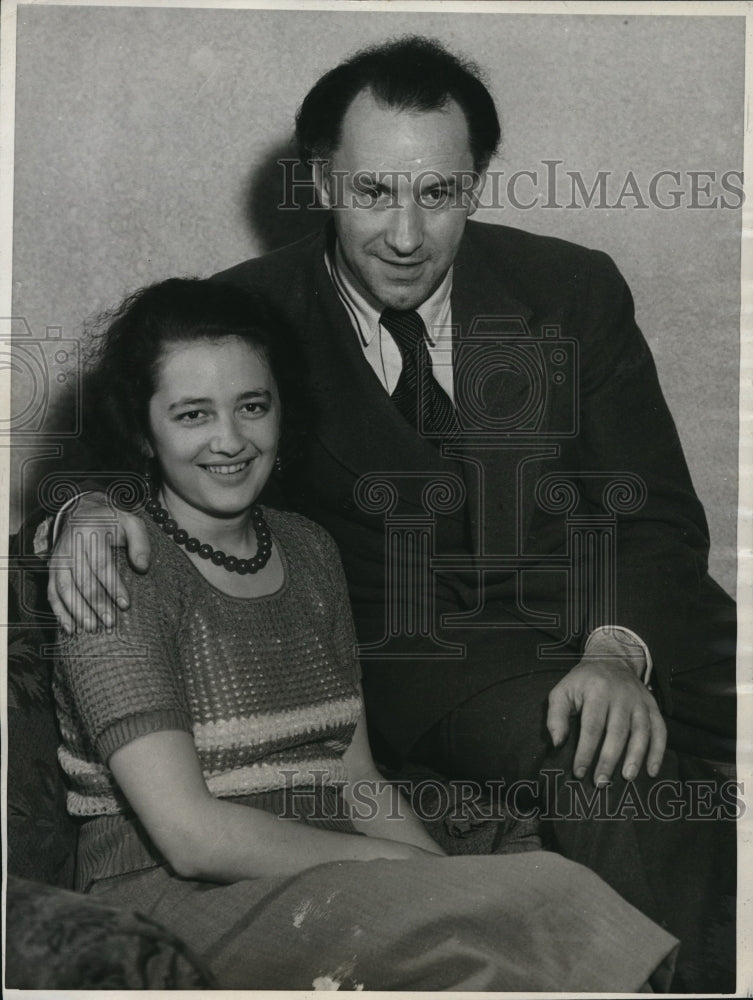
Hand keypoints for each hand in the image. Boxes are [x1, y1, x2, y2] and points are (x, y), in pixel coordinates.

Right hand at [47, 493, 150, 632]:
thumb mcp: (131, 523)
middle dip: (96, 603)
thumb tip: (142, 567)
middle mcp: (69, 545)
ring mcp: (58, 558)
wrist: (83, 512)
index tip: (126, 604)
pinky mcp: (52, 569)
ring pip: (63, 588)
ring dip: (76, 611)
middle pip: (82, 579)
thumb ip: (140, 543)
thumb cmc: (113, 522)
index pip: (101, 564)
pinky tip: (70, 627)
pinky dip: (59, 611)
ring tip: (92, 628)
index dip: (113, 586)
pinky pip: (51, 592)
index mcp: (90, 531)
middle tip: (110, 623)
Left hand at [546, 645, 665, 785]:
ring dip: (635, 757)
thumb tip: (557, 743)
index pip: (592, 727)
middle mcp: (621, 695)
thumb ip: (556, 716)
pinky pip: (660, 730)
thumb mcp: (562, 691)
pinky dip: (658, 751)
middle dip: (609, 760)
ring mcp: (639, 701)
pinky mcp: (652, 706)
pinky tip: (652, 770)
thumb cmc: (582, 682)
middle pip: (617, 732)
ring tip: (627, 778)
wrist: (611, 660)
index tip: (579, 772)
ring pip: (641, 732)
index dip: (586, 752)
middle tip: (601, 783)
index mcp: (596, 691)